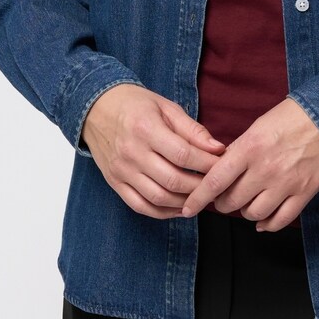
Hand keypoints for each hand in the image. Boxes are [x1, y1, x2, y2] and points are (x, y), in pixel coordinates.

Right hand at [81, 83, 227, 217]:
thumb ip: (192, 129)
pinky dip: (163, 213)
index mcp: (146, 128)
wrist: (96, 108)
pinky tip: (179, 208)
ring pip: (158, 198)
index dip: (207, 163)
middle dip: (200, 186)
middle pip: (173, 180)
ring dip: (184, 203)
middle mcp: (132, 152)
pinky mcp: (115, 183)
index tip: (222, 165)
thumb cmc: (136, 104)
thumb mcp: (166, 107)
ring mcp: (121, 171)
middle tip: (216, 185)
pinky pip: (140, 206)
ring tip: (201, 197)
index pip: (183, 154)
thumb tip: (218, 148)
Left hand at [180, 97, 318, 230]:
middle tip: (223, 198)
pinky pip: (280, 220)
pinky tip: (263, 220)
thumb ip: (238, 151)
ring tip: (246, 204)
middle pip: (232, 201)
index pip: (215, 180)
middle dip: (222, 204)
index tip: (188, 208)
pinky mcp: (304, 193)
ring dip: (245, 212)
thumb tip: (220, 172)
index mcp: (249, 148)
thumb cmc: (290, 118)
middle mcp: (265, 169)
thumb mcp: (257, 127)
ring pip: (253, 214)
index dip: (198, 198)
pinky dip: (267, 225)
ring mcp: (286, 183)